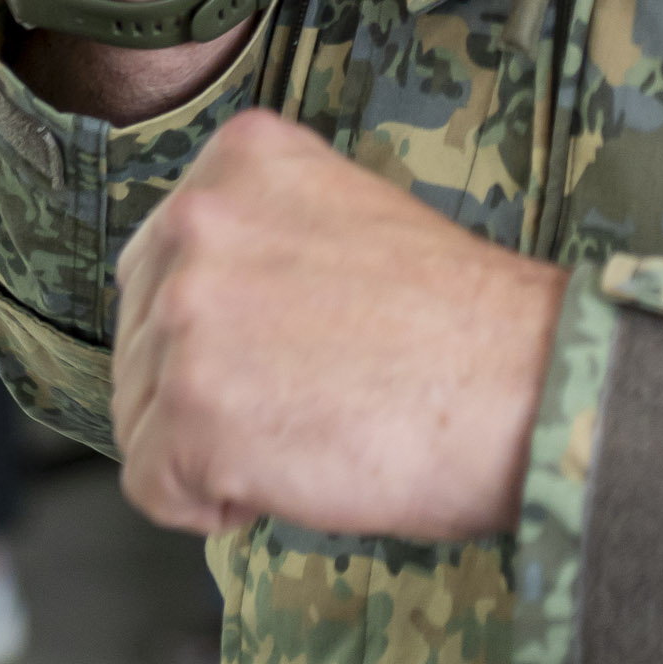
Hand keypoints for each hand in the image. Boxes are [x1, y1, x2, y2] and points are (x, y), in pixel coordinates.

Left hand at [112, 109, 567, 540]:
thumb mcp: (344, 218)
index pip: (163, 263)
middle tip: (301, 399)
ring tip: (304, 431)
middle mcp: (197, 219)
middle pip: (139, 340)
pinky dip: (208, 504)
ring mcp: (188, 313)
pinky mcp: (190, 411)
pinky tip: (286, 475)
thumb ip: (259, 237)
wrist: (523, 383)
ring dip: (208, 448)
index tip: (285, 350)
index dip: (218, 331)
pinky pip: (151, 485)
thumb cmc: (457, 323)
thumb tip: (198, 307)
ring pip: (140, 415)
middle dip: (202, 391)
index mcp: (239, 159)